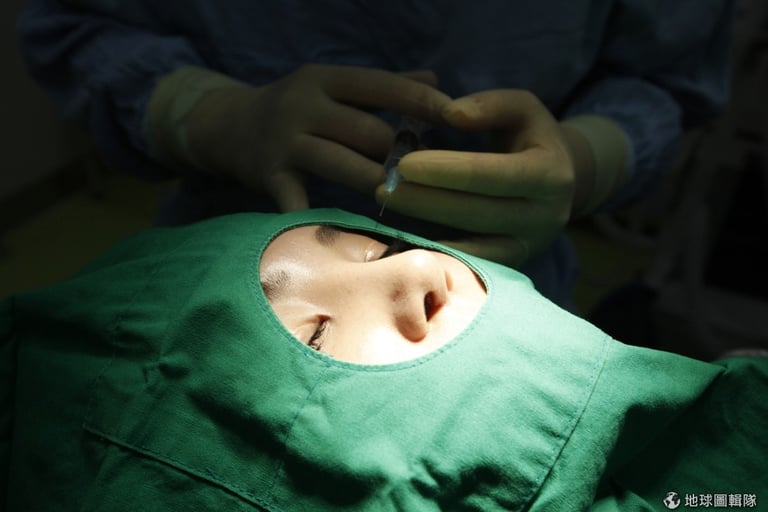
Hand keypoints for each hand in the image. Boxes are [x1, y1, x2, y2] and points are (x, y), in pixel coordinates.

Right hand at [181, 64, 450, 210]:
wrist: (226, 126)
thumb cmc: (295, 108)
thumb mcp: (331, 87)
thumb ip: (382, 87)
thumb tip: (435, 81)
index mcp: (325, 79)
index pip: (380, 85)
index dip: (419, 100)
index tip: (458, 115)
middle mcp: (303, 106)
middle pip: (365, 130)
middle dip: (401, 152)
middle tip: (433, 172)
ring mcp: (285, 142)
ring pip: (340, 164)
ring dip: (375, 182)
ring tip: (405, 197)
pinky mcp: (269, 177)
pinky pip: (298, 201)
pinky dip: (320, 219)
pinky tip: (347, 235)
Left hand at [376, 89, 589, 266]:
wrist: (563, 183)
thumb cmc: (531, 138)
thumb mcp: (522, 109)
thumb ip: (490, 105)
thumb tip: (450, 114)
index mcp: (549, 174)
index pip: (488, 174)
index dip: (444, 170)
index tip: (404, 164)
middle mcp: (545, 217)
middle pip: (475, 213)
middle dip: (425, 201)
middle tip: (384, 189)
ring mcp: (529, 247)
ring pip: (470, 245)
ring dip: (423, 229)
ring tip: (389, 210)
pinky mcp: (513, 266)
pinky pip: (470, 266)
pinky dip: (437, 254)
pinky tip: (404, 239)